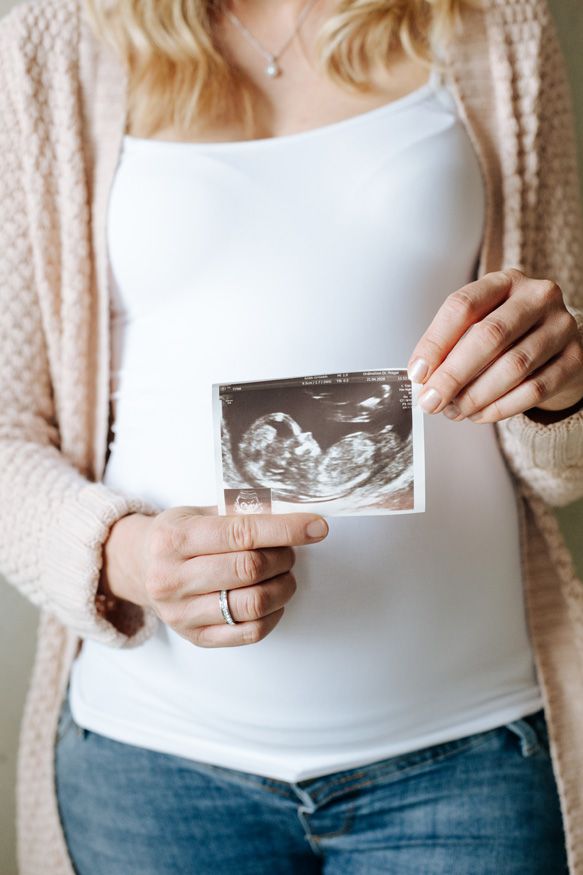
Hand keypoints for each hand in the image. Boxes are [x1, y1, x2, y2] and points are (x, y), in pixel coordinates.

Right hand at [102, 507, 328, 647]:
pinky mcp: (196, 637)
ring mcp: (182, 613)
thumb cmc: (178, 536)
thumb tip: (292, 512)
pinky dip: (274, 614)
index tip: (316, 526)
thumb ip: (240, 514)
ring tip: (283, 574)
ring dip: (283, 587)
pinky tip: (273, 598)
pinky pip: (250, 633)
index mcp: (175, 539)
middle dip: (283, 557)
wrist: (138, 567)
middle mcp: (173, 578)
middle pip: (249, 569)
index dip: (285, 529)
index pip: (241, 533)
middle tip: (289, 551)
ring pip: (253, 605)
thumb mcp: (198, 513)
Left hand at [406, 269, 582, 422]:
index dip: (435, 343)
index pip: (462, 306)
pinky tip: (480, 414)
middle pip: (489, 336)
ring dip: (476, 395)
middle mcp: (536, 297)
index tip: (418, 373)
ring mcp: (560, 326)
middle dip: (453, 375)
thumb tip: (423, 378)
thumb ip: (451, 345)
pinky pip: (535, 389)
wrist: (557, 345)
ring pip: (513, 366)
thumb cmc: (510, 334)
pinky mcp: (575, 357)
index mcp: (503, 281)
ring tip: (455, 410)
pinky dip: (502, 407)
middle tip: (432, 401)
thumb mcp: (479, 324)